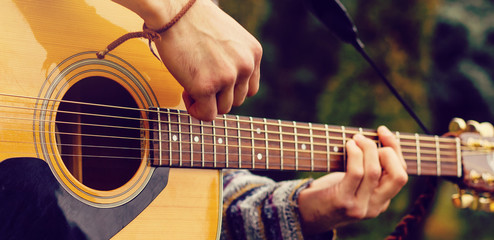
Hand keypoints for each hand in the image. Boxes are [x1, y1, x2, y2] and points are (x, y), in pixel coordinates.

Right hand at [114, 0, 261, 120]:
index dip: (230, 89)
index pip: (250, 88)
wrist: (172, 10)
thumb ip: (234, 59)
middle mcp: (245, 65)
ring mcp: (227, 77)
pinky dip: (196, 110)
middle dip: (217, 96)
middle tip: (198, 81)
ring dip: (206, 102)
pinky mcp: (206, 86)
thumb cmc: (193, 20)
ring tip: (190, 84)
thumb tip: (228, 85)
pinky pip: (206, 114)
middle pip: (237, 100)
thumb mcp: (228, 37)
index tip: (214, 81)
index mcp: (253, 53)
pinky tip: (185, 93)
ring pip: (222, 109)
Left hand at [297, 126, 407, 234]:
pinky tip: (348, 145)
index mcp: (382, 201)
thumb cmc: (328, 191)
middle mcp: (375, 207)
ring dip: (367, 148)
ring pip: (375, 171)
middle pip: (398, 176)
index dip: (396, 149)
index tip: (383, 131)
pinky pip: (356, 172)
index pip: (401, 174)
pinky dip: (355, 154)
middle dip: (389, 150)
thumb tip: (379, 136)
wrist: (304, 213)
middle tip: (367, 139)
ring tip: (355, 139)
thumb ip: (368, 169)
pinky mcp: (343, 201)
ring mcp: (360, 206)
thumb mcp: (354, 183)